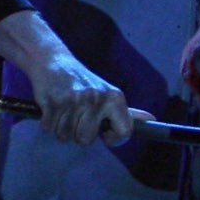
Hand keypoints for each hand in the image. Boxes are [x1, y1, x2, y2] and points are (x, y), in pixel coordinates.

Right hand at [0, 9, 133, 144]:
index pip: (124, 132)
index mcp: (114, 97)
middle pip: (86, 140)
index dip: (113, 138)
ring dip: (61, 128)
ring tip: (63, 111)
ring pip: (66, 136)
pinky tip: (51, 108)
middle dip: (77, 133)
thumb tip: (152, 119)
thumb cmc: (82, 82)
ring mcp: (74, 100)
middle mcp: (97, 98)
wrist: (53, 59)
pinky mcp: (53, 101)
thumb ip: (127, 111)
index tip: (104, 133)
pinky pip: (49, 129)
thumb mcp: (107, 93)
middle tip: (76, 116)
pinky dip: (47, 123)